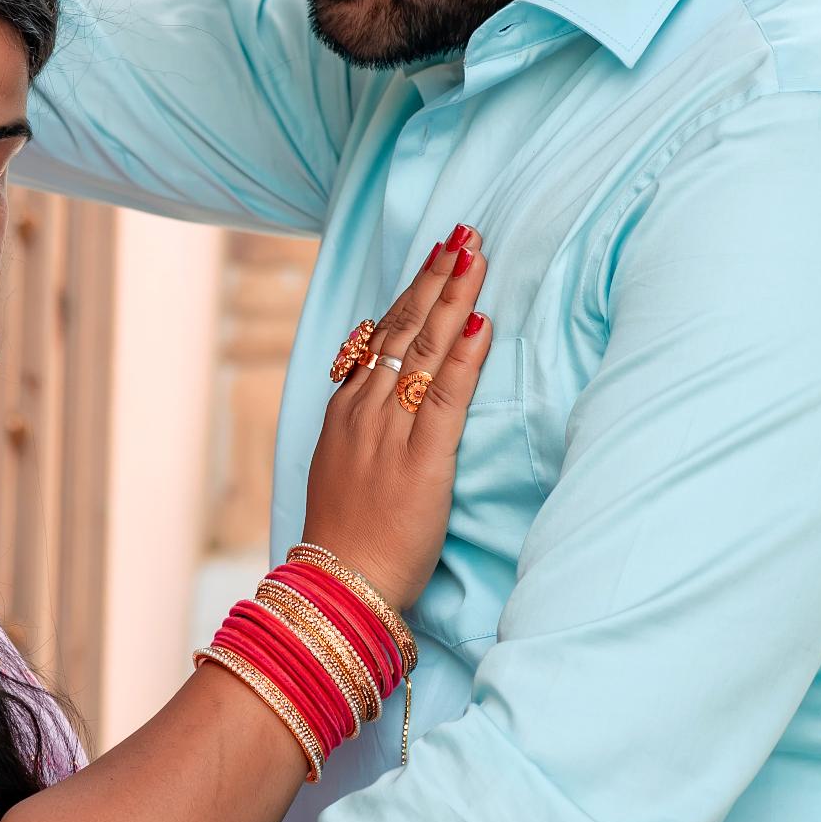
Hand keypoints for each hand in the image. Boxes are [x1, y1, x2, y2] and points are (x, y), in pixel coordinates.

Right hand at [298, 229, 493, 610]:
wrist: (340, 586)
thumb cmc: (347, 538)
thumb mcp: (340, 467)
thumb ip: (357, 421)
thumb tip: (374, 376)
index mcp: (346, 412)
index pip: (380, 337)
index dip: (410, 293)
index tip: (435, 258)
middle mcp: (365, 412)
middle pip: (403, 329)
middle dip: (435, 277)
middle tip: (463, 235)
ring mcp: (392, 433)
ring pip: (423, 350)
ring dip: (452, 297)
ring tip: (475, 255)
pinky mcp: (423, 461)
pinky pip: (446, 396)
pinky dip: (464, 355)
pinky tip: (481, 320)